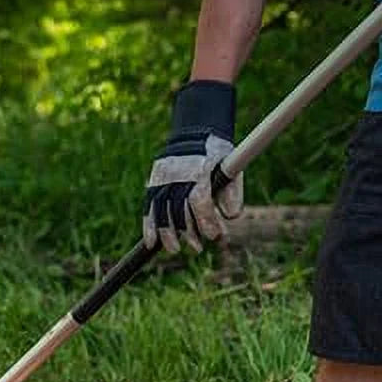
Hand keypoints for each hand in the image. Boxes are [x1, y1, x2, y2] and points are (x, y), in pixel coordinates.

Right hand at [142, 80, 243, 253]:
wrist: (194, 133)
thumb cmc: (217, 156)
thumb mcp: (230, 168)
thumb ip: (233, 193)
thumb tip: (231, 217)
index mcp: (199, 168)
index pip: (199, 199)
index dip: (205, 220)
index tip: (213, 235)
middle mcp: (177, 173)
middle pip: (178, 209)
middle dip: (187, 232)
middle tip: (197, 248)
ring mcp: (162, 178)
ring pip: (160, 211)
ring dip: (167, 234)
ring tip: (175, 249)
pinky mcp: (153, 182)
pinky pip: (148, 207)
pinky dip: (149, 226)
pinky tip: (151, 243)